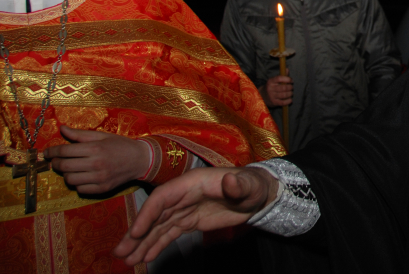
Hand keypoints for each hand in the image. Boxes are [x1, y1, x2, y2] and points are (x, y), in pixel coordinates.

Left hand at [44, 126, 150, 193]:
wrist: (141, 160)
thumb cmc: (120, 145)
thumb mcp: (102, 136)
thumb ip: (80, 134)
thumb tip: (62, 128)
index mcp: (95, 148)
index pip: (65, 151)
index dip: (52, 152)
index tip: (47, 153)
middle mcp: (96, 164)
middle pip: (64, 166)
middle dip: (55, 163)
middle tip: (55, 161)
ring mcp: (99, 178)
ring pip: (69, 179)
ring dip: (66, 173)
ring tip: (71, 168)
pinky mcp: (101, 189)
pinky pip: (79, 188)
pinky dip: (77, 182)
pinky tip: (82, 176)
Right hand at [113, 166, 277, 265]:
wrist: (257, 194)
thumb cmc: (252, 186)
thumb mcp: (248, 185)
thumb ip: (238, 185)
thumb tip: (230, 180)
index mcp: (191, 183)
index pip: (162, 198)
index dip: (148, 214)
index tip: (136, 232)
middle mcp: (182, 195)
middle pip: (154, 214)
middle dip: (137, 234)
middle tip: (119, 252)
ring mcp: (184, 209)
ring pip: (157, 227)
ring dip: (141, 243)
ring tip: (127, 260)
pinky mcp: (189, 221)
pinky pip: (168, 234)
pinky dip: (156, 245)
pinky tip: (144, 257)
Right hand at [260, 73, 292, 106]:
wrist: (261, 96)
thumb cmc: (271, 87)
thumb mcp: (274, 80)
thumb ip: (282, 75)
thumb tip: (287, 69)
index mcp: (270, 81)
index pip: (279, 78)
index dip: (287, 79)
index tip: (291, 81)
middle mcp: (270, 88)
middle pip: (283, 87)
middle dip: (290, 87)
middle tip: (291, 87)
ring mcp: (272, 96)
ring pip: (284, 95)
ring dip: (290, 94)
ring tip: (291, 93)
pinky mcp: (274, 103)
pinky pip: (283, 102)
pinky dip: (288, 101)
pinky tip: (290, 99)